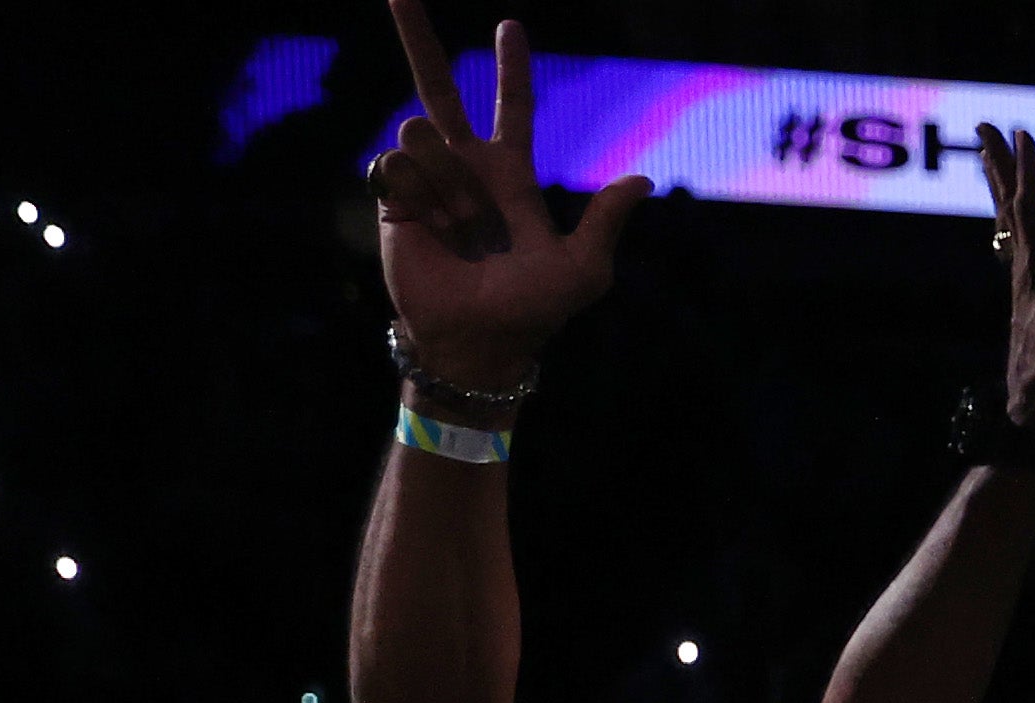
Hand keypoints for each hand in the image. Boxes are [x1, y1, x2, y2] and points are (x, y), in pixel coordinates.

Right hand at [366, 2, 645, 388]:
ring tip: (460, 228)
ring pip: (421, 136)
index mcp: (511, 175)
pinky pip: (396, 167)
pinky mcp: (391, 198)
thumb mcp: (583, 270)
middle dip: (419, 39)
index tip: (509, 25)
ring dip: (444, 183)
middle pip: (438, 88)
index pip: (512, 108)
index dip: (510, 69)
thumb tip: (643, 180)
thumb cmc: (533, 311)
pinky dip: (417, 198)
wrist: (475, 339)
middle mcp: (464, 168)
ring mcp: (426, 181)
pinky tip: (428, 229)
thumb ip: (605, 222)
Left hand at [975, 124, 1034, 430]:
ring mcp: (1022, 285)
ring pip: (1008, 225)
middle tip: (987, 127)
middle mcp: (1024, 273)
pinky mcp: (1027, 299)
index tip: (1023, 134)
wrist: (1033, 412)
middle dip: (1001, 167)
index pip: (1029, 214)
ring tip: (990, 158)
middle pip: (1009, 210)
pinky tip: (1012, 222)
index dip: (1027, 174)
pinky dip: (1012, 223)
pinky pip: (1015, 246)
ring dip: (1000, 189)